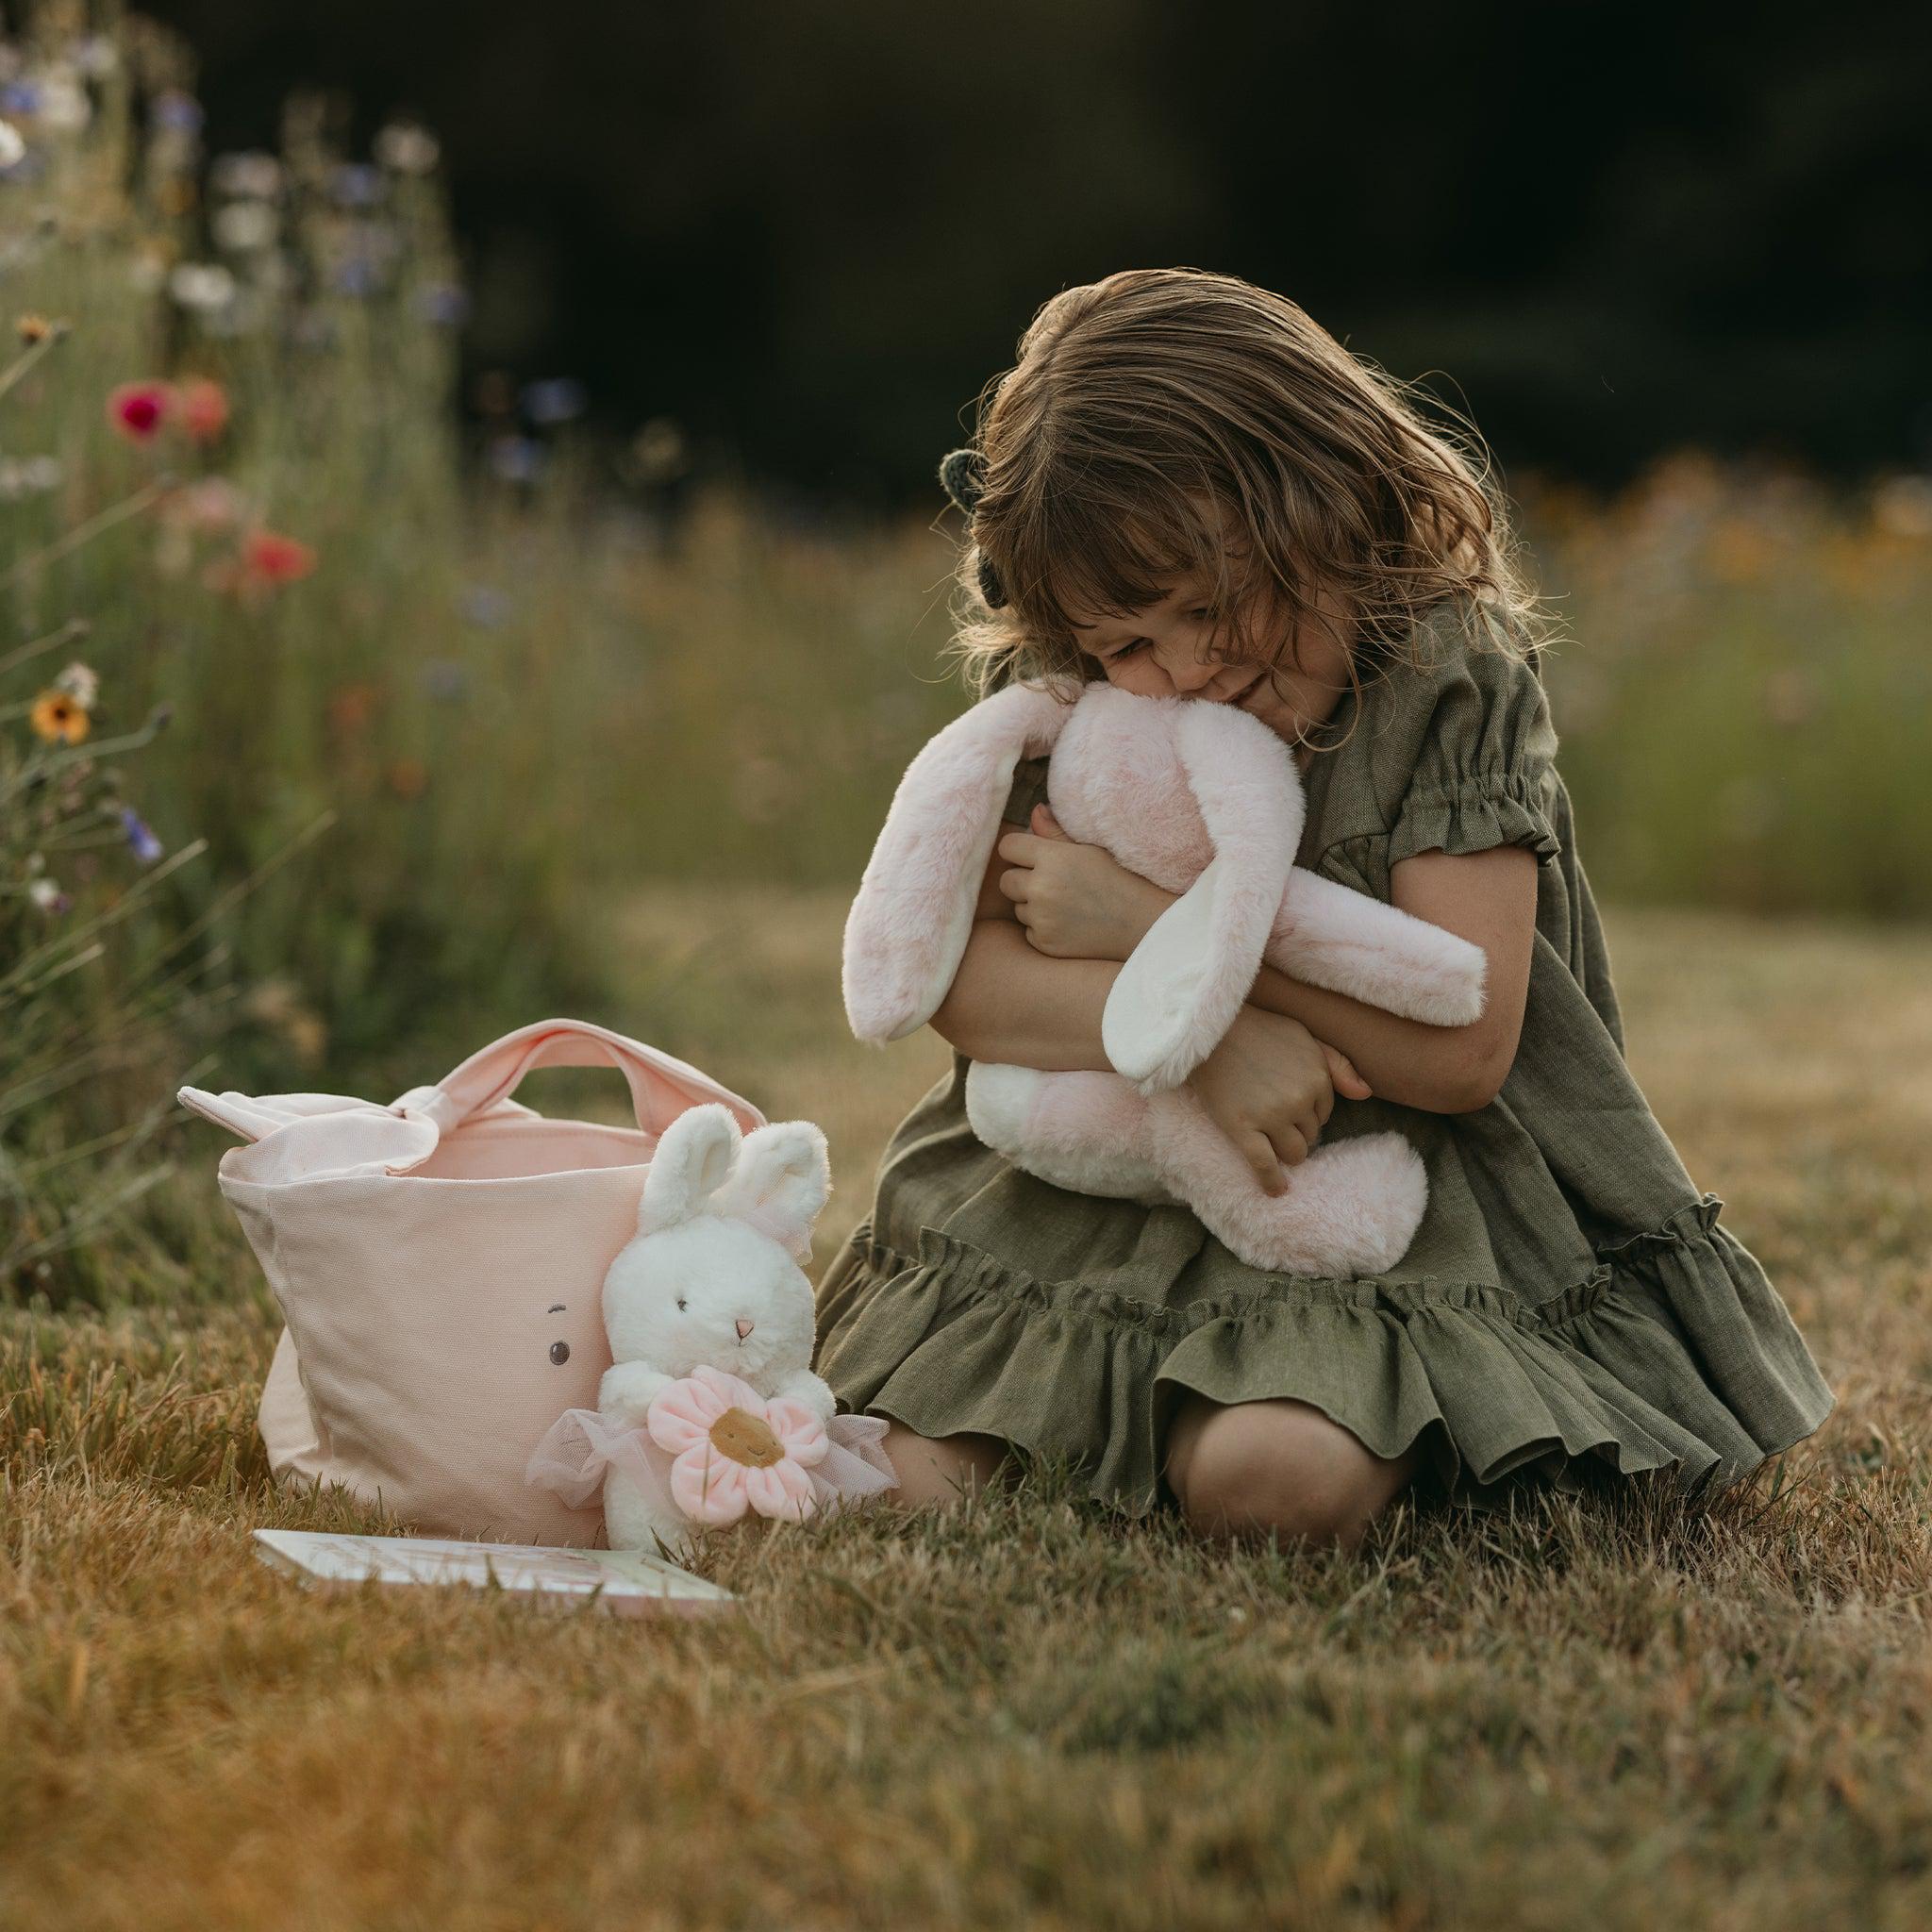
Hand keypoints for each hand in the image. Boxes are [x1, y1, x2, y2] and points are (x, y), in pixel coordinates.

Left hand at [995, 804, 1174, 960]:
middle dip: (1023, 880)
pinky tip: (1069, 924)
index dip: (1019, 851)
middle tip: (1053, 883)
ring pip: (1018, 907)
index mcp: (1052, 858)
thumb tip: (1034, 812)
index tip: (1033, 856)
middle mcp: (1042, 889)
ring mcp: (1042, 919)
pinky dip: (1042, 929)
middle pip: (1006, 880)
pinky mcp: (1044, 943)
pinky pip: (1029, 931)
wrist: (1141, 924)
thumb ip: (1055, 832)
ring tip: (1067, 904)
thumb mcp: (1090, 849)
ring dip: (1033, 906)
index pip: (1008, 847)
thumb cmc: (1119, 879)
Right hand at [1184, 1006, 1372, 1196]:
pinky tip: (1275, 1191)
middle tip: (1275, 1121)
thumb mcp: (1305, 1037)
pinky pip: (1264, 1165)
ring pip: (1293, 1153)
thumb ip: (1338, 1065)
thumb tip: (1365, 1094)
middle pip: (1310, 1136)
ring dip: (1286, 1153)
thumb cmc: (1258, 1031)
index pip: (1323, 1114)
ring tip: (1271, 1144)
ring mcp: (1270, 1116)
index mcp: (1316, 1078)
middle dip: (1296, 1132)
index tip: (1288, 1106)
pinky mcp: (1242, 1128)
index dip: (1307, 1113)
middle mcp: (1298, 1099)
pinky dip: (1271, 1181)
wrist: (1211, 1030)